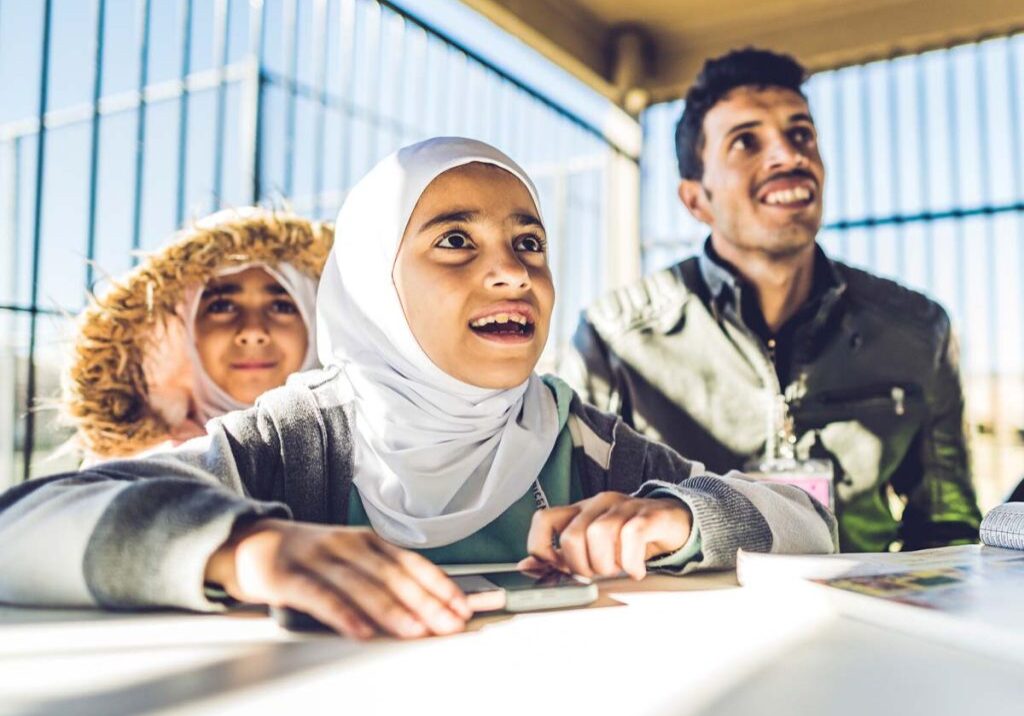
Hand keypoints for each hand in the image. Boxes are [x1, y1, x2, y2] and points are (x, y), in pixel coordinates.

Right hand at [205, 519, 471, 639]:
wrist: (244, 539)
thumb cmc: (304, 556)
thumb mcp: (346, 558)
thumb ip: (380, 577)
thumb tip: (424, 605)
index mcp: (364, 541)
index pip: (410, 563)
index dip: (438, 585)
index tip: (462, 606)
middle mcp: (344, 545)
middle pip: (392, 575)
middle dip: (425, 601)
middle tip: (449, 624)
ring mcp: (315, 558)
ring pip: (360, 585)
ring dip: (392, 610)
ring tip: (416, 630)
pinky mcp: (284, 575)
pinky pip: (319, 596)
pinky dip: (343, 614)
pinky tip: (361, 630)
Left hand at [518, 492, 691, 580]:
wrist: (674, 522)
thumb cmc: (629, 537)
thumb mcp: (591, 546)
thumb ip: (560, 556)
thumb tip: (526, 566)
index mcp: (579, 511)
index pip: (543, 519)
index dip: (542, 548)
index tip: (557, 568)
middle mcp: (597, 504)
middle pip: (571, 535)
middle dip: (580, 565)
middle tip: (596, 573)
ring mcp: (623, 507)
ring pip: (599, 534)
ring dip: (606, 563)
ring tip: (617, 570)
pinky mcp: (649, 515)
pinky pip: (632, 535)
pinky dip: (630, 561)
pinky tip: (635, 571)